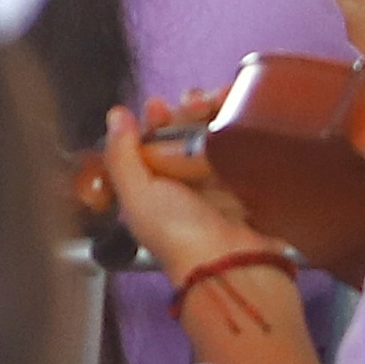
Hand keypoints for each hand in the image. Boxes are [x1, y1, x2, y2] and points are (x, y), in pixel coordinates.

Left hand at [92, 103, 272, 284]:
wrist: (231, 261)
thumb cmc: (180, 239)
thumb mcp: (137, 196)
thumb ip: (121, 155)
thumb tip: (115, 117)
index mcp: (153, 186)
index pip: (151, 141)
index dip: (154, 120)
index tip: (159, 107)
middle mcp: (185, 181)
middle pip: (186, 131)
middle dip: (187, 110)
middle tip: (195, 104)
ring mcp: (219, 179)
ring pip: (216, 132)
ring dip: (215, 110)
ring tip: (217, 102)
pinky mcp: (249, 178)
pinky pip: (243, 142)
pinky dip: (241, 124)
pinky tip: (239, 110)